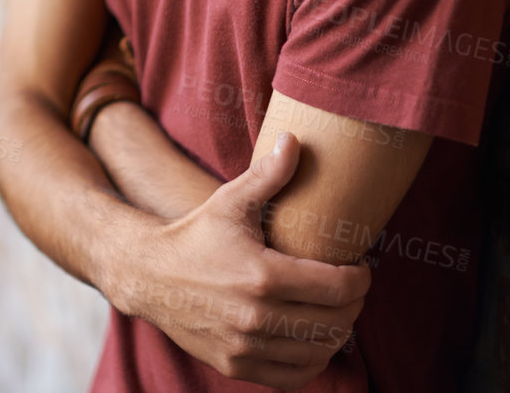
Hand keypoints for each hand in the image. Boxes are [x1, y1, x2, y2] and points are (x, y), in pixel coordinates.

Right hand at [111, 132, 369, 389]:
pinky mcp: (235, 364)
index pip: (338, 287)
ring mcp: (245, 346)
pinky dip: (313, 362)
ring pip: (318, 352)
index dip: (360, 279)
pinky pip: (293, 376)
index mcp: (262, 275)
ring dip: (337, 334)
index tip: (360, 268)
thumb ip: (268, 174)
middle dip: (353, 305)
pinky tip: (314, 341)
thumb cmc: (194, 235)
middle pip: (335, 322)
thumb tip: (295, 140)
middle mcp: (256, 317)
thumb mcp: (230, 201)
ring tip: (336, 312)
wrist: (148, 275)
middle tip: (351, 289)